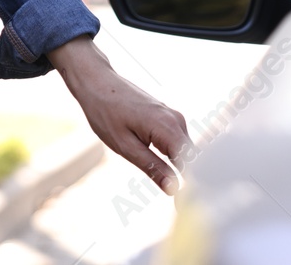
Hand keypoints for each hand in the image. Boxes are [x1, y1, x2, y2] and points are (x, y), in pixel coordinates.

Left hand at [49, 35, 194, 194]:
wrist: (96, 82)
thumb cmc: (105, 111)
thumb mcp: (124, 145)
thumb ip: (151, 166)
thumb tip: (174, 188)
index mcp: (167, 126)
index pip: (190, 164)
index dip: (191, 188)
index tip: (183, 208)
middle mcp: (176, 120)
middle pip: (194, 158)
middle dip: (192, 183)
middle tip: (182, 208)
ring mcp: (174, 118)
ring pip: (187, 152)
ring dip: (186, 173)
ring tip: (181, 196)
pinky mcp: (168, 119)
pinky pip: (179, 143)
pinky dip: (178, 160)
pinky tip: (172, 175)